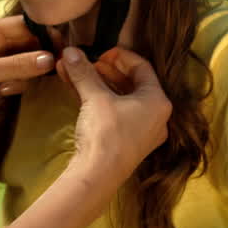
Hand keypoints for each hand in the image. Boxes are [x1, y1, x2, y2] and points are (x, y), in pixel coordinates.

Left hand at [0, 24, 64, 95]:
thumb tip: (51, 59)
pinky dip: (14, 85)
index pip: (24, 25)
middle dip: (36, 60)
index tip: (62, 52)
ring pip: (24, 63)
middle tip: (49, 73)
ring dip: (23, 76)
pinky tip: (1, 92)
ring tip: (5, 87)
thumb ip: (18, 64)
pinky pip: (15, 78)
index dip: (45, 36)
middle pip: (28, 44)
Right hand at [60, 47, 170, 177]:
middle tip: (85, 64)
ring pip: (121, 99)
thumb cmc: (106, 133)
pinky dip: (99, 101)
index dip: (119, 56)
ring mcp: (143, 132)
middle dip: (104, 70)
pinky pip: (116, 114)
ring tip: (75, 74)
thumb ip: (83, 72)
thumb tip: (70, 50)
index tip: (98, 53)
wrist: (98, 177)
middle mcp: (156, 116)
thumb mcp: (94, 97)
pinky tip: (77, 91)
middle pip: (131, 82)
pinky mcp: (128, 144)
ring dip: (97, 84)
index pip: (142, 67)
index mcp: (158, 100)